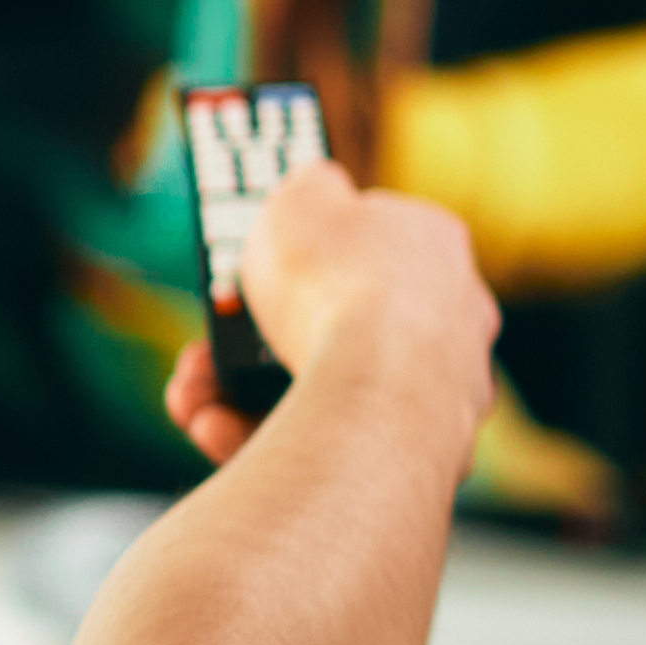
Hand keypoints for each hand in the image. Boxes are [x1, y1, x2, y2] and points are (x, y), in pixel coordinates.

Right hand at [161, 160, 493, 470]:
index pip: (366, 243)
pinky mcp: (418, 457)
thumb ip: (308, 187)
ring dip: (243, 397)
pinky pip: (330, 447)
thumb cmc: (340, 285)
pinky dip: (274, 444)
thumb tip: (315, 187)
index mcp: (435, 248)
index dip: (299, 256)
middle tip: (202, 353)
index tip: (248, 271)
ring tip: (193, 402)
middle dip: (251, 343)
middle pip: (333, 327)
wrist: (376, 388)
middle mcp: (452, 323)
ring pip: (324, 392)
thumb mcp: (302, 198)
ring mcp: (442, 394)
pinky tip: (221, 434)